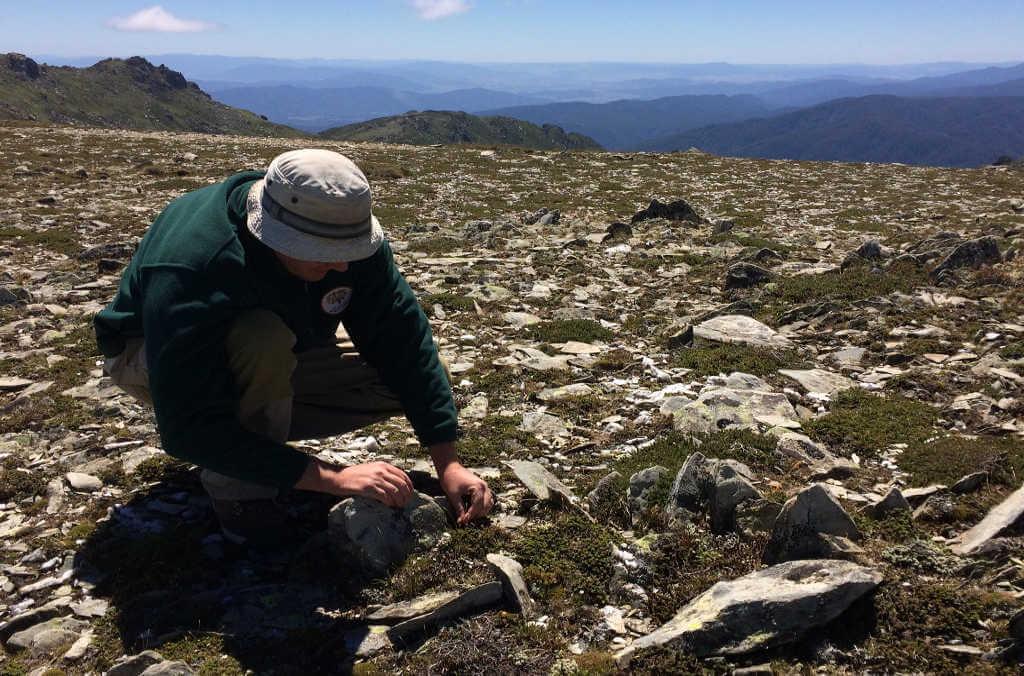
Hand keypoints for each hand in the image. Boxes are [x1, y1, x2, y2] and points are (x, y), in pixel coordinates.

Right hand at [296, 458, 413, 507]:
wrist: (338, 477)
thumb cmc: (354, 475)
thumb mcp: (372, 469)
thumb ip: (384, 473)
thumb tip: (397, 485)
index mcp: (383, 465)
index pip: (403, 475)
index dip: (409, 486)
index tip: (410, 494)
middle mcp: (381, 471)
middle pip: (402, 484)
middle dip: (406, 495)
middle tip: (405, 503)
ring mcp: (375, 479)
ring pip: (395, 491)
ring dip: (399, 501)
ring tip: (398, 506)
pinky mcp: (368, 488)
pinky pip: (385, 496)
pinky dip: (389, 502)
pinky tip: (389, 506)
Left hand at [438, 462, 494, 525]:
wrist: (450, 467)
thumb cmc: (450, 479)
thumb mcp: (453, 496)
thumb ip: (459, 509)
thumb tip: (461, 521)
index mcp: (478, 488)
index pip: (477, 507)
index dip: (470, 516)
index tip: (462, 522)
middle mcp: (484, 487)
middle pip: (484, 506)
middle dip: (475, 515)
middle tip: (464, 520)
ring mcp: (484, 486)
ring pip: (488, 504)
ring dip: (480, 511)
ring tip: (469, 515)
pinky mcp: (482, 486)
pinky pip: (487, 499)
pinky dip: (482, 505)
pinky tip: (473, 509)